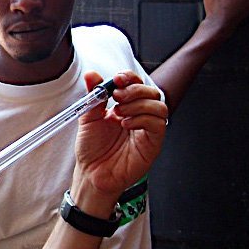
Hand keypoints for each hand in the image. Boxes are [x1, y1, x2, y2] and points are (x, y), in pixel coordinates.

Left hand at [72, 71, 167, 209]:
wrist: (91, 173)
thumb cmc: (91, 148)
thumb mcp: (88, 118)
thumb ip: (93, 96)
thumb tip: (91, 75)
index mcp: (124, 106)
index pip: (136, 84)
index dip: (129, 78)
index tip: (117, 79)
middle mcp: (139, 115)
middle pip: (151, 91)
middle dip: (134, 90)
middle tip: (117, 97)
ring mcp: (147, 129)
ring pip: (159, 105)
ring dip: (138, 104)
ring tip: (119, 113)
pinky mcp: (153, 143)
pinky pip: (158, 124)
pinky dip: (142, 119)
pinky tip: (126, 124)